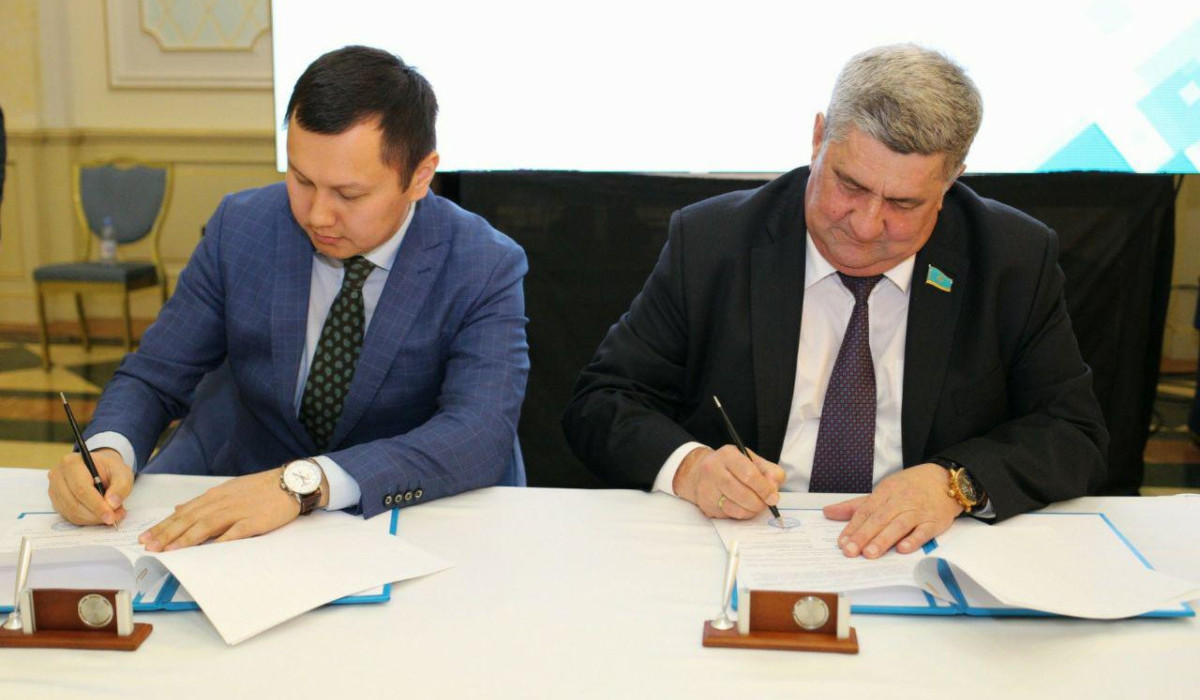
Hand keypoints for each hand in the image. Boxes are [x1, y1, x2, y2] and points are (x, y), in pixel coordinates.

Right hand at [48, 448, 132, 525]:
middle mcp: (58, 476)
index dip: (96, 505)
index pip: (81, 489)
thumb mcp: (122, 473)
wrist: (100, 468)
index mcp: (72, 463)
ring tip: (111, 515)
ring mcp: (54, 490)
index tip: (110, 516)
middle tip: (114, 517)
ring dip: (92, 519)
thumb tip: (112, 504)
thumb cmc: (110, 469)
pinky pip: (69, 516)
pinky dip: (86, 520)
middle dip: (96, 515)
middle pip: (74, 503)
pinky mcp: (56, 501)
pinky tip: (99, 515)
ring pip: (71, 513)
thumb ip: (120, 487)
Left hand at [139, 467, 319, 551]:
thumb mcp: (229, 490)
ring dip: (185, 539)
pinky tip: (206, 552)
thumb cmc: (261, 488)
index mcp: (215, 495)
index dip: (163, 525)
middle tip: (150, 547)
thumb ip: (203, 501)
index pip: (183, 512)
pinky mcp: (253, 521)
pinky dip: (219, 542)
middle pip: (189, 519)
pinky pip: (233, 533)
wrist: (291, 482)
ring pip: (205, 525)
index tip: (146, 537)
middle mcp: (222, 502)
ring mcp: (238, 511)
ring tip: (169, 551)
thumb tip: (179, 508)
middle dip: (167, 534)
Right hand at [673, 445, 785, 518]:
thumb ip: (771, 473)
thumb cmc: (734, 467)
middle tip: (765, 504)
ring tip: (754, 506)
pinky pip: (728, 515)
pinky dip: (740, 514)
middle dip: (758, 502)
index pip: (749, 474)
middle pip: (741, 493)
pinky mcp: (705, 504)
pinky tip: (741, 506)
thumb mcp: (754, 461)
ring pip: (734, 508)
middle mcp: (713, 469)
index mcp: (728, 455)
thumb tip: (773, 492)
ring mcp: (707, 488)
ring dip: (750, 510)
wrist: (702, 472)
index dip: (764, 489)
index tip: (773, 498)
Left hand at [822, 463, 962, 558]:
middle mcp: (901, 501)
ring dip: (883, 540)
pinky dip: (913, 540)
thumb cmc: (909, 487)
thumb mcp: (883, 491)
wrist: (945, 480)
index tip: (842, 542)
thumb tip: (828, 512)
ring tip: (869, 554)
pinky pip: (923, 531)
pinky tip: (902, 549)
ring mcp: (918, 511)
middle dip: (863, 536)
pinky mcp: (935, 521)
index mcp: (886, 492)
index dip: (853, 527)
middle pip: (879, 519)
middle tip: (850, 552)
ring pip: (898, 525)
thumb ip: (856, 505)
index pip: (866, 510)